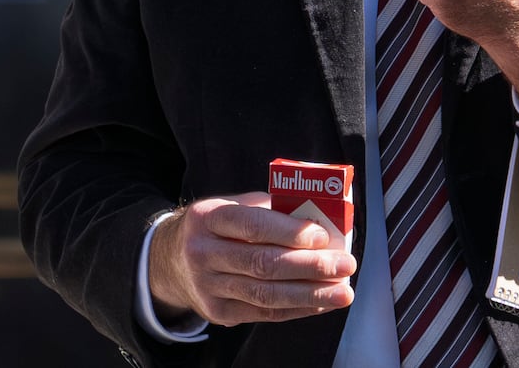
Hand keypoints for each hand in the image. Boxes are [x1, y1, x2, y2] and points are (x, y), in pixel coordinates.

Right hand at [147, 192, 355, 327]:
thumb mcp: (234, 205)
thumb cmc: (219, 226)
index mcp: (208, 218)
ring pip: (265, 295)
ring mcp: (208, 288)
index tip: (321, 236)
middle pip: (262, 264)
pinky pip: (264, 313)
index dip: (288, 232)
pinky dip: (298, 309)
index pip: (251, 225)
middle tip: (344, 265)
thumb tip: (321, 220)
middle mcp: (203, 253)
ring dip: (310, 294)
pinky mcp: (219, 313)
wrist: (173, 260)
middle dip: (309, 267)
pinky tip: (322, 303)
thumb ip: (271, 209)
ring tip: (342, 291)